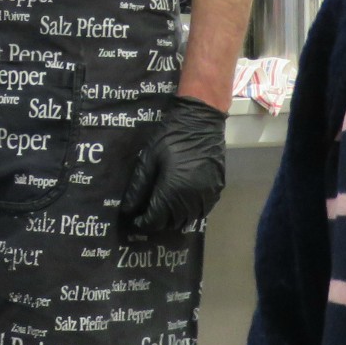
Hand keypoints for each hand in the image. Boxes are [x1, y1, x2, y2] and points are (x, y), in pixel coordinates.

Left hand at [125, 94, 227, 232]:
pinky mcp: (217, 190)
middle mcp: (192, 197)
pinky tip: (181, 203)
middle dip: (157, 222)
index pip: (155, 220)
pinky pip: (202, 211)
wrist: (201, 121)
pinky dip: (190, 212)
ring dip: (173, 219)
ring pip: (187, 219)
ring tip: (162, 209)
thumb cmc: (171, 136)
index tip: (134, 220)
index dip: (143, 223)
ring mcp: (207, 195)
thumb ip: (138, 186)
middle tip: (146, 213)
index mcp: (173, 189)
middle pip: (171, 223)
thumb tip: (128, 209)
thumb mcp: (148, 158)